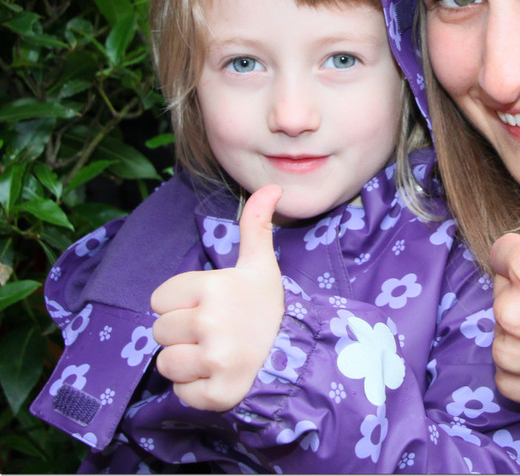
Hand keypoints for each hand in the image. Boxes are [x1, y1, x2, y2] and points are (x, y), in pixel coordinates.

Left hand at [151, 184, 285, 411]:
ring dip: (187, 363)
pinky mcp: (215, 394)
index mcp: (214, 287)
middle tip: (216, 333)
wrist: (297, 354)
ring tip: (217, 355)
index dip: (182, 304)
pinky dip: (196, 389)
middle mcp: (210, 322)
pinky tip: (220, 376)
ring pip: (166, 363)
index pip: (159, 300)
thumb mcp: (260, 265)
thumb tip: (272, 187)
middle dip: (183, 334)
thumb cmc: (269, 307)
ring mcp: (213, 360)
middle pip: (159, 331)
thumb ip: (255, 226)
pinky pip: (180, 393)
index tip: (211, 307)